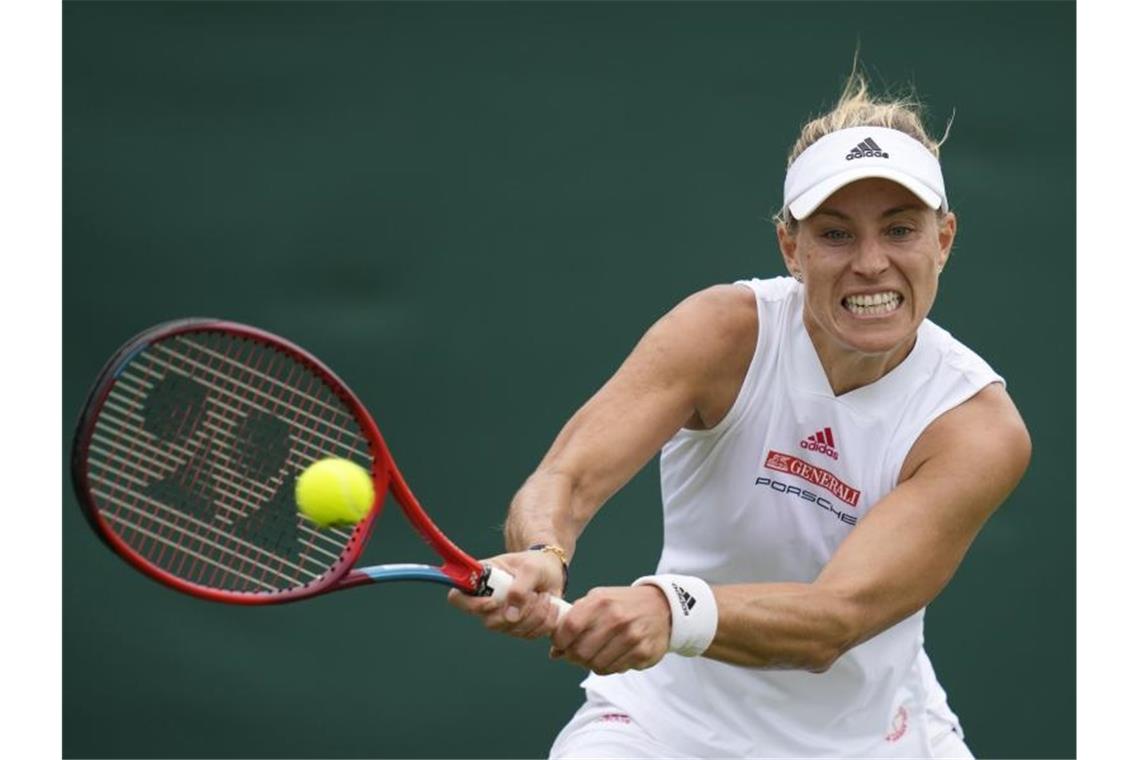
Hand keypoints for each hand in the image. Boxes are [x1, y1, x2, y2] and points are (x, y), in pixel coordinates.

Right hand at [447, 549, 564, 638]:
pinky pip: (529, 635)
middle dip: (518, 611)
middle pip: (490, 622)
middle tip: (534, 594)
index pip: (457, 598)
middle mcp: (486, 602)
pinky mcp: (518, 628)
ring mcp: (501, 618)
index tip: (494, 602)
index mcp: (480, 580)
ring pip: (512, 630)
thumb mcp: (530, 568)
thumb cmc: (536, 564)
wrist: (551, 572)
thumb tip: (511, 616)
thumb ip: (520, 588)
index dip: (471, 605)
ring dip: (535, 614)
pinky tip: (549, 605)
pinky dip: (544, 622)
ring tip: (543, 595)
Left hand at [550, 585, 670, 674]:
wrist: (663, 607)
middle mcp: (616, 619)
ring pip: (596, 666)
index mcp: (601, 602)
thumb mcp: (598, 600)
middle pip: (580, 652)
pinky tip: (613, 654)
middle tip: (577, 653)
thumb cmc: (622, 604)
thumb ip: (574, 620)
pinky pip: (614, 670)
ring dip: (591, 663)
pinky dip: (609, 666)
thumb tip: (554, 651)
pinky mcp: (643, 653)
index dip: (559, 640)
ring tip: (597, 653)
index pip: (569, 628)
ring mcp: (631, 637)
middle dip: (573, 656)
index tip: (560, 644)